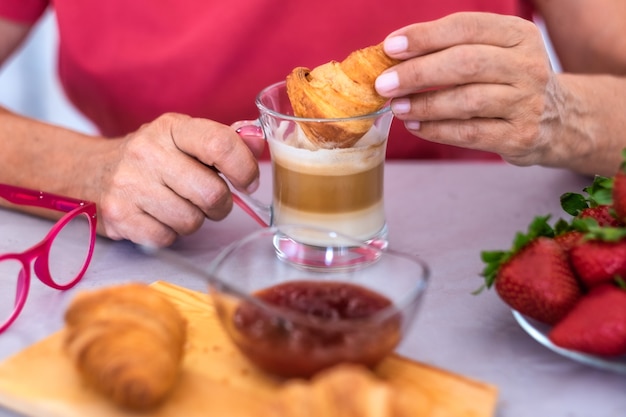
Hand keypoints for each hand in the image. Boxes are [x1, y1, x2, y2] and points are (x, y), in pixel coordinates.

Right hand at [94, 113, 259, 246]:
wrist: (92, 171)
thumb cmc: (154, 157)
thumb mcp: (186, 138)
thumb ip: (225, 140)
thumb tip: (258, 140)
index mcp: (172, 128)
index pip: (220, 144)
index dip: (244, 168)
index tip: (247, 182)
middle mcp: (147, 152)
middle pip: (211, 193)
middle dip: (220, 204)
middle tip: (212, 200)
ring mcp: (129, 185)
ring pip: (191, 221)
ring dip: (195, 220)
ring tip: (180, 205)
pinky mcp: (119, 216)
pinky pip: (167, 238)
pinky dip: (170, 234)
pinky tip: (160, 217)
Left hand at [375, 12, 558, 166]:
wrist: (560, 120)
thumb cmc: (510, 81)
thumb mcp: (497, 53)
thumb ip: (455, 48)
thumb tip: (395, 55)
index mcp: (518, 35)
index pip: (466, 27)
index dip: (425, 36)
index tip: (390, 47)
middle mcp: (527, 65)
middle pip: (466, 63)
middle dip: (418, 72)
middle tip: (384, 83)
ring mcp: (527, 102)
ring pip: (467, 101)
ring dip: (424, 104)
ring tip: (396, 107)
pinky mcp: (519, 136)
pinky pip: (470, 133)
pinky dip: (437, 130)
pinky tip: (415, 126)